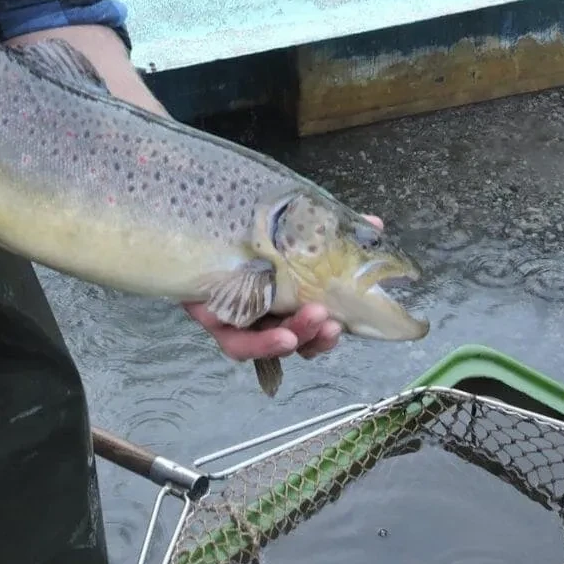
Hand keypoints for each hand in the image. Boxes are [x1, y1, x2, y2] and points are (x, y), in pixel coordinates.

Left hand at [185, 215, 384, 362]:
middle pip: (293, 340)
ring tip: (314, 320)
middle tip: (333, 323)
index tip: (348, 324)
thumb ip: (327, 231)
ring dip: (296, 337)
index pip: (311, 325)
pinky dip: (261, 343)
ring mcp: (236, 319)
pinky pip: (236, 342)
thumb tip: (375, 224)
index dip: (328, 332)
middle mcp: (260, 314)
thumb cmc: (241, 228)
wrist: (188, 218)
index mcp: (281, 298)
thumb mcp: (288, 226)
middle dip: (315, 336)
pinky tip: (282, 337)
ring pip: (269, 345)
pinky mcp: (212, 318)